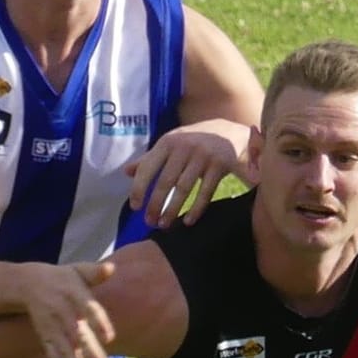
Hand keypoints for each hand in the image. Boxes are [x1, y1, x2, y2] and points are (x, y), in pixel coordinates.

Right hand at [18, 259, 115, 357]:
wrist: (27, 282)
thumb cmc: (62, 278)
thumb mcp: (77, 270)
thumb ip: (95, 272)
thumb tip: (112, 268)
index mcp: (74, 293)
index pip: (89, 309)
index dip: (98, 322)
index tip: (109, 338)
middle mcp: (62, 311)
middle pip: (79, 335)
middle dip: (92, 355)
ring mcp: (52, 325)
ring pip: (65, 349)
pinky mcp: (44, 335)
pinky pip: (51, 352)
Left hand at [125, 125, 251, 226]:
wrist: (230, 132)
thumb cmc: (194, 142)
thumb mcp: (172, 144)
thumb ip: (150, 158)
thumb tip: (126, 172)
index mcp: (168, 142)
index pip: (148, 168)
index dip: (139, 188)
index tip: (135, 208)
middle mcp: (184, 146)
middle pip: (165, 181)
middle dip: (155, 204)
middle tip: (150, 222)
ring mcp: (203, 155)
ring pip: (184, 188)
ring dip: (173, 209)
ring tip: (164, 224)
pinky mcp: (219, 164)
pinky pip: (205, 192)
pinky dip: (196, 209)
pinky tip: (188, 222)